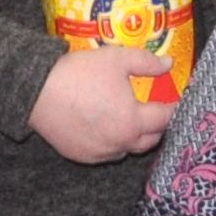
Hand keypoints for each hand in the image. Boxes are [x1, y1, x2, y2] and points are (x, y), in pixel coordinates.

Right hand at [30, 47, 171, 162]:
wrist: (36, 91)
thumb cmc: (80, 73)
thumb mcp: (117, 59)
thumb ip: (147, 62)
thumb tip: (168, 65)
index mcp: (132, 122)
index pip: (165, 119)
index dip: (175, 108)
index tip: (178, 101)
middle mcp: (119, 143)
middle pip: (150, 140)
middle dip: (157, 126)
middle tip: (156, 110)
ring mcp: (98, 153)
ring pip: (127, 149)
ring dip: (134, 137)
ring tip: (131, 120)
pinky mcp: (80, 156)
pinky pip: (105, 153)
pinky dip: (111, 142)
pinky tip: (106, 127)